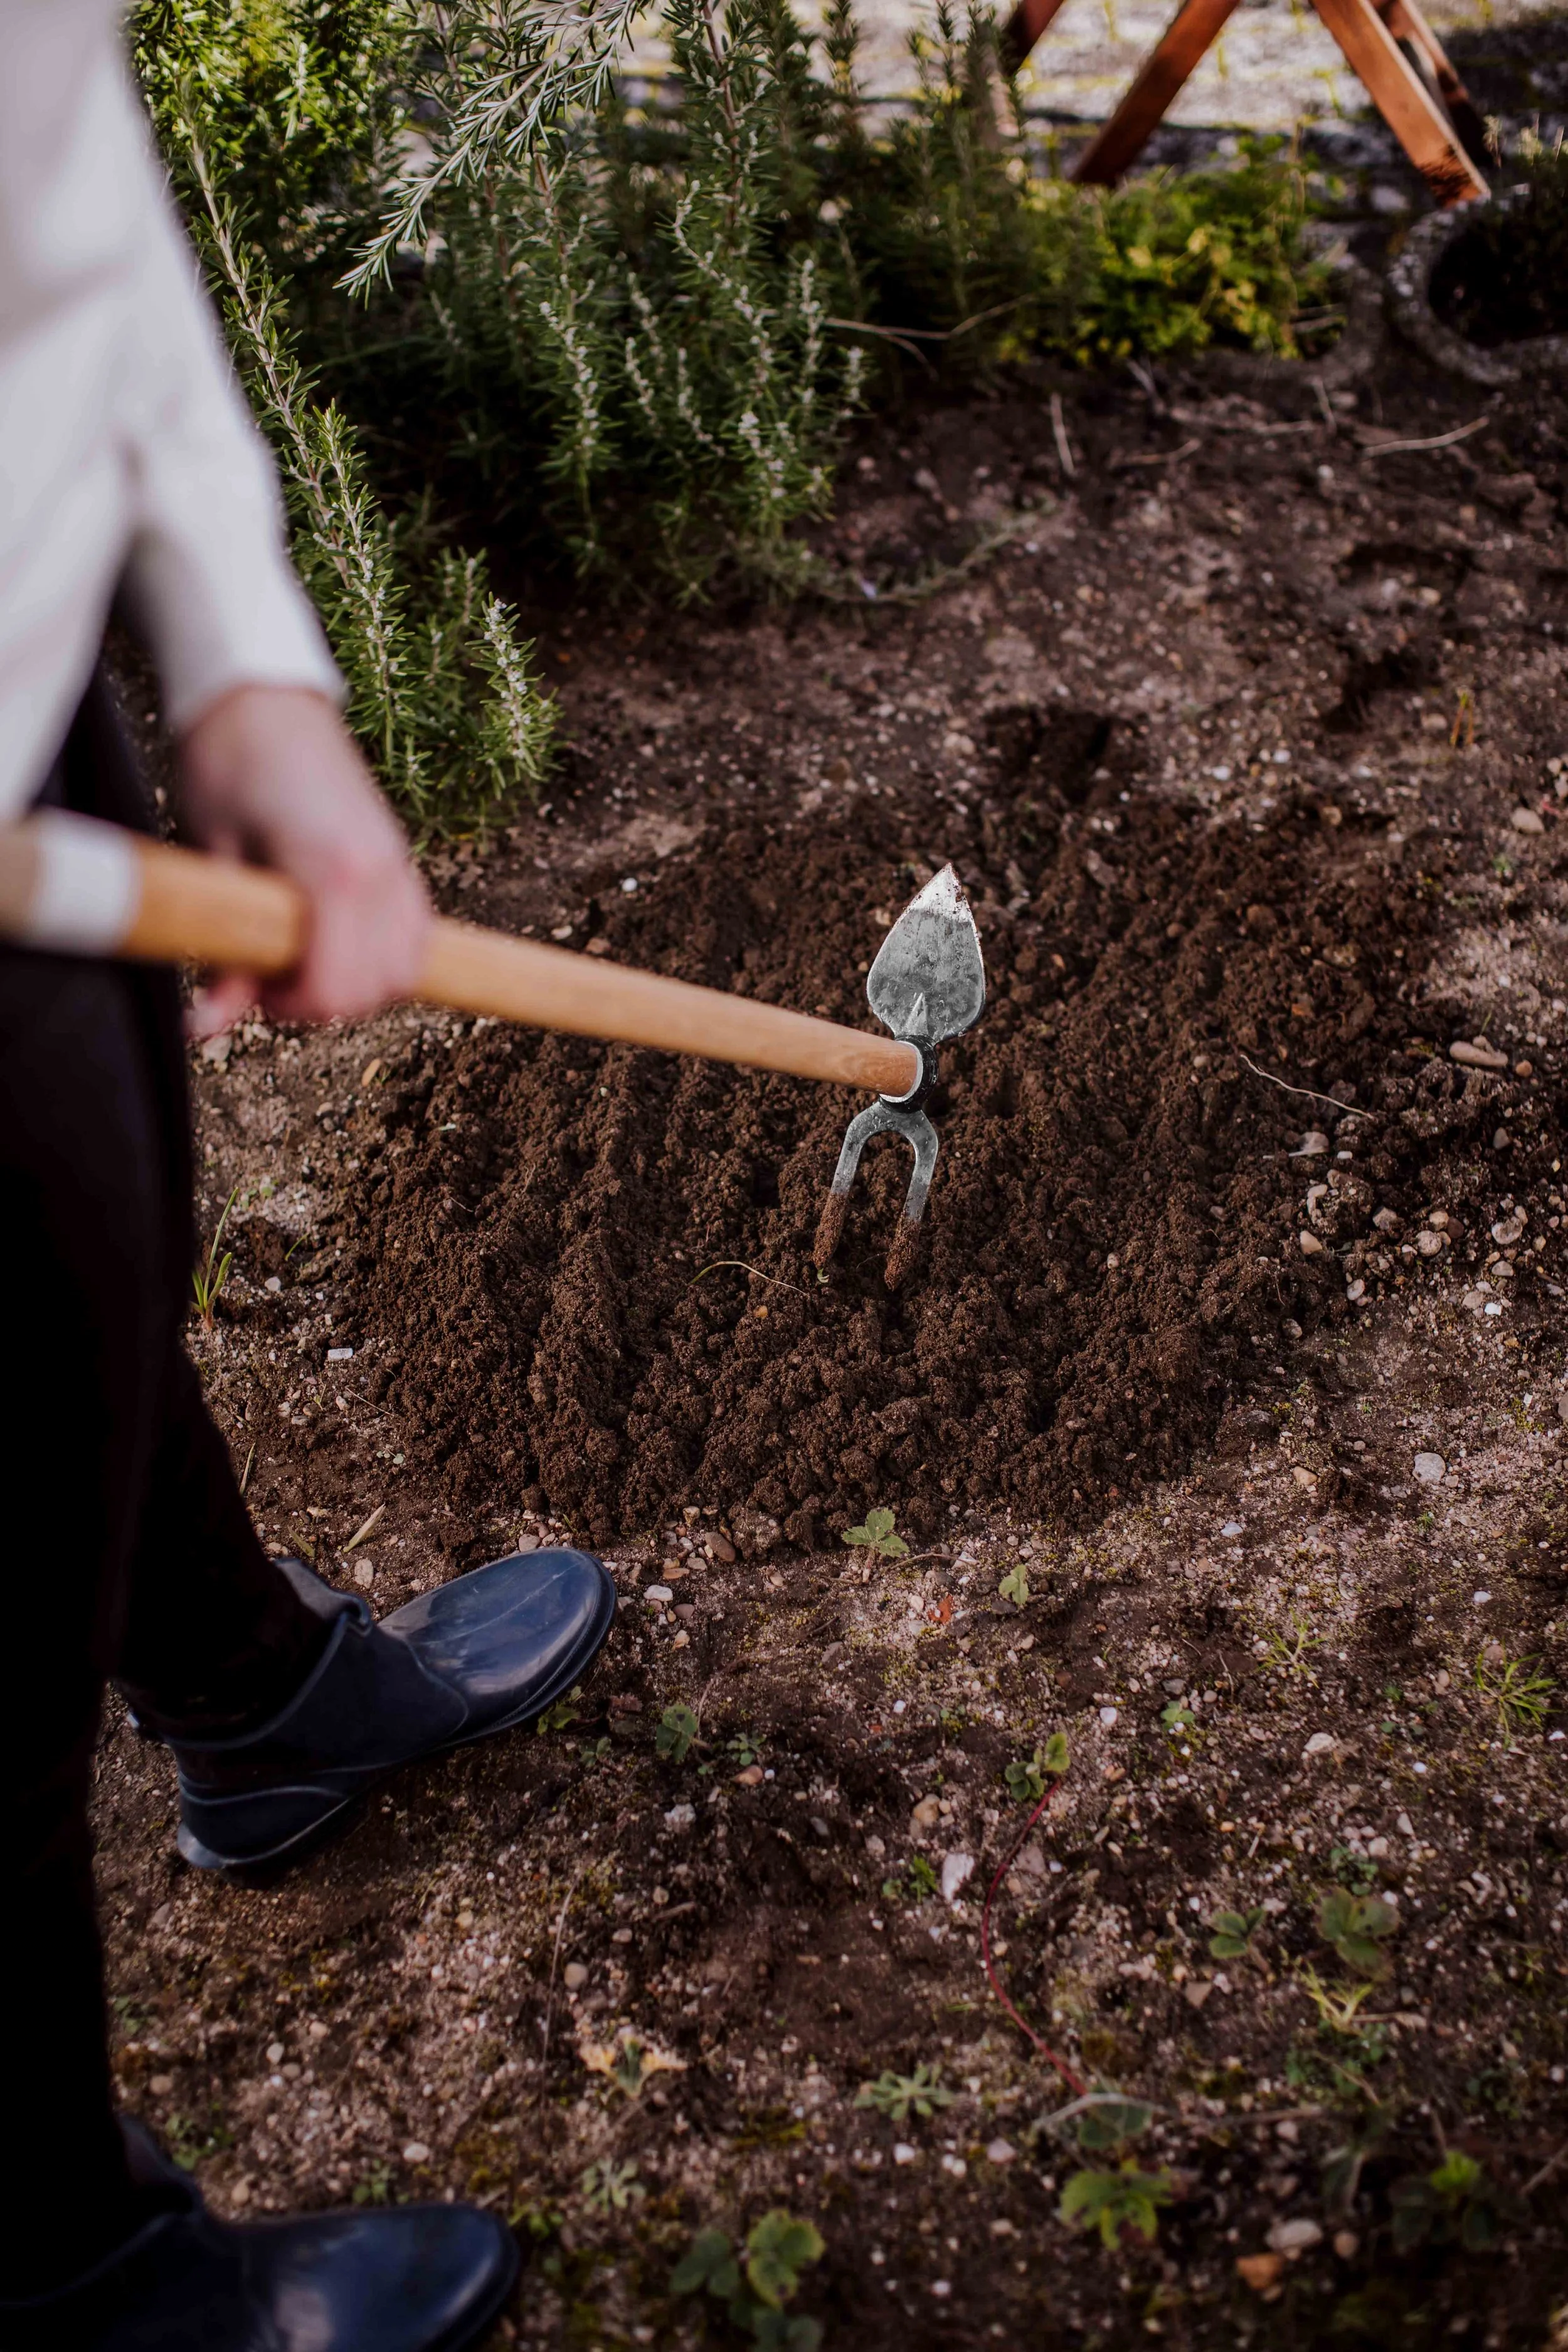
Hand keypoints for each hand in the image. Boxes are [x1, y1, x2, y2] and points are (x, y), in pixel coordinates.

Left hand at [177, 685, 429, 1031]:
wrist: (260, 695)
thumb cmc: (227, 765)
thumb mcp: (212, 859)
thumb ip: (223, 946)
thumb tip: (206, 1024)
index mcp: (334, 872)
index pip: (338, 987)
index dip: (293, 1007)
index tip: (255, 992)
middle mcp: (381, 872)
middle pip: (381, 987)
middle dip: (328, 1001)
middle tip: (274, 979)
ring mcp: (399, 863)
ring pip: (408, 967)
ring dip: (363, 983)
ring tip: (309, 961)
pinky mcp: (401, 857)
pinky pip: (416, 933)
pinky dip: (386, 955)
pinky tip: (342, 942)